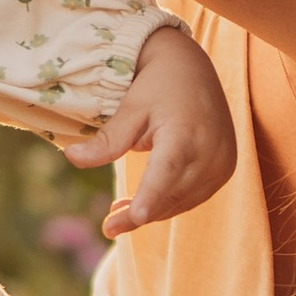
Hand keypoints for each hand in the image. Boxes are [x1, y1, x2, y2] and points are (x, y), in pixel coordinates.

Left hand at [69, 21, 238, 229]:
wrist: (193, 68)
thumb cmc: (157, 85)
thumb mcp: (130, 109)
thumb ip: (107, 140)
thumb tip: (71, 158)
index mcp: (185, 131)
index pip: (166, 169)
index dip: (151, 195)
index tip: (136, 217)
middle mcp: (210, 150)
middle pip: (171, 193)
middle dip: (138, 214)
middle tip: (107, 227)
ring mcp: (222, 162)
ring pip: (182, 201)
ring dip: (152, 212)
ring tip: (116, 219)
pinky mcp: (225, 169)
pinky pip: (194, 195)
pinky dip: (168, 203)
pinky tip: (142, 207)